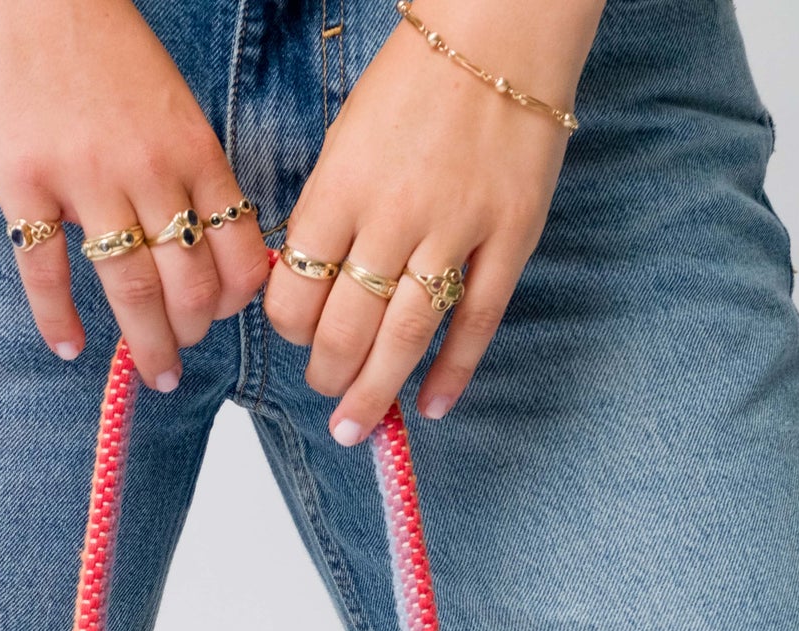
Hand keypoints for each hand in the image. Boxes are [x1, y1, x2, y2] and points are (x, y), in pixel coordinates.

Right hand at [0, 0, 268, 388]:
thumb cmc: (100, 42)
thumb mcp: (170, 100)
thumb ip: (188, 166)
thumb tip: (208, 235)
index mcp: (191, 148)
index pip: (236, 250)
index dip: (235, 300)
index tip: (220, 317)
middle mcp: (147, 169)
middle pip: (188, 282)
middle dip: (191, 333)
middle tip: (181, 354)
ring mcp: (84, 178)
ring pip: (130, 286)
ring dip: (145, 343)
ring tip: (153, 374)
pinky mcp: (23, 181)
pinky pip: (45, 270)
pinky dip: (57, 318)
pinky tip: (69, 347)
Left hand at [266, 0, 603, 439]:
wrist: (502, 31)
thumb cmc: (415, 83)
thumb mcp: (348, 139)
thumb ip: (329, 211)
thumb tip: (310, 283)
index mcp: (341, 187)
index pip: (297, 288)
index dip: (289, 328)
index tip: (296, 336)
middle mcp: (394, 214)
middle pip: (347, 326)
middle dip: (328, 373)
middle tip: (327, 391)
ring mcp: (456, 229)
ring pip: (406, 336)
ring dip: (377, 390)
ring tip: (358, 424)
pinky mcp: (510, 236)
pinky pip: (477, 320)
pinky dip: (453, 371)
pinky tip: (432, 405)